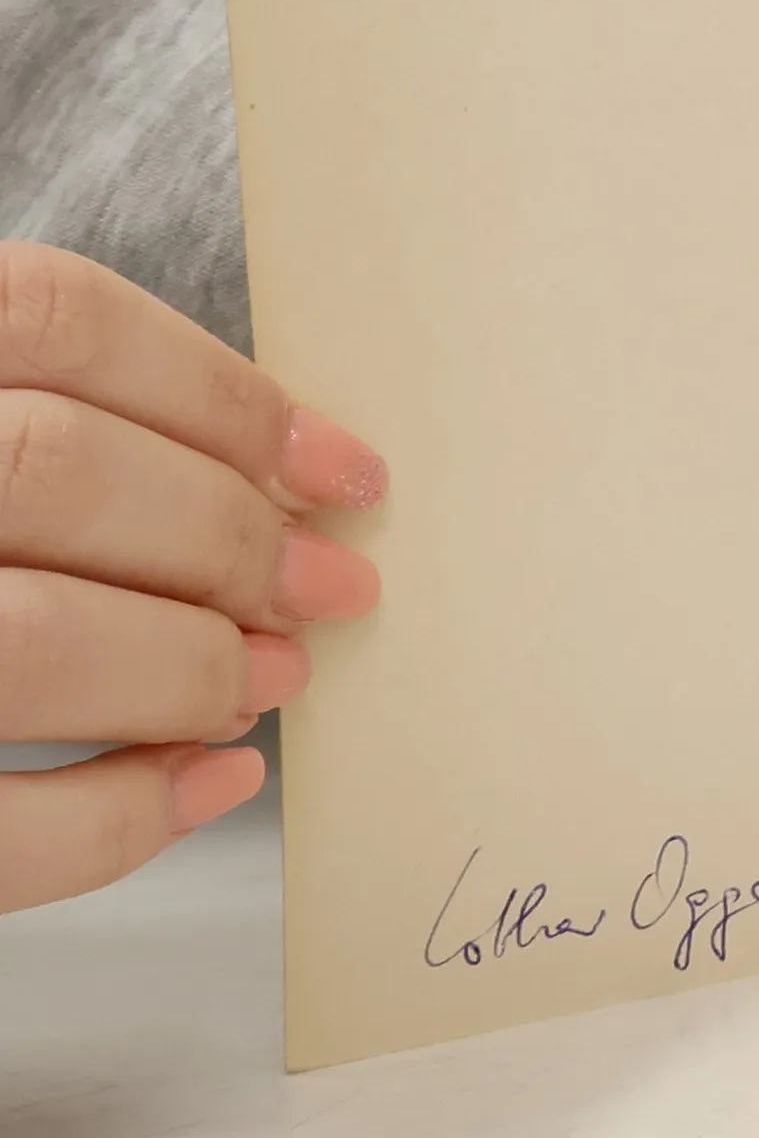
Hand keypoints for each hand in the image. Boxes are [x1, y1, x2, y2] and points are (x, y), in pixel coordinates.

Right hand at [0, 243, 384, 909]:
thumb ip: (86, 430)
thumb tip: (291, 488)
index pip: (59, 318)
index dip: (224, 395)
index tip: (345, 471)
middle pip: (61, 471)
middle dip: (231, 540)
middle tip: (330, 589)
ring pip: (34, 639)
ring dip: (191, 667)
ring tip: (274, 676)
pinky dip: (123, 819)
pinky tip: (214, 783)